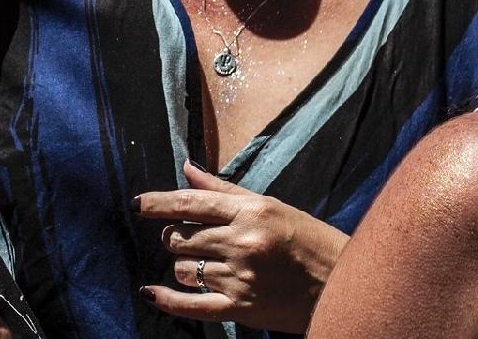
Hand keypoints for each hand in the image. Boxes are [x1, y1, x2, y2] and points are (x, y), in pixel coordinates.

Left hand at [135, 162, 349, 333]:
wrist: (340, 282)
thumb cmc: (308, 239)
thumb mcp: (270, 205)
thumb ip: (225, 190)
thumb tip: (188, 168)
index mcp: (251, 212)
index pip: (191, 203)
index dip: (158, 203)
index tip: (137, 204)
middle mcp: (241, 243)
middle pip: (181, 237)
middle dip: (176, 236)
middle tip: (190, 237)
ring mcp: (239, 278)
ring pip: (183, 269)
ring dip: (184, 265)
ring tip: (205, 263)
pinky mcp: (239, 309)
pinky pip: (190, 304)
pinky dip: (166, 299)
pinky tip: (152, 293)